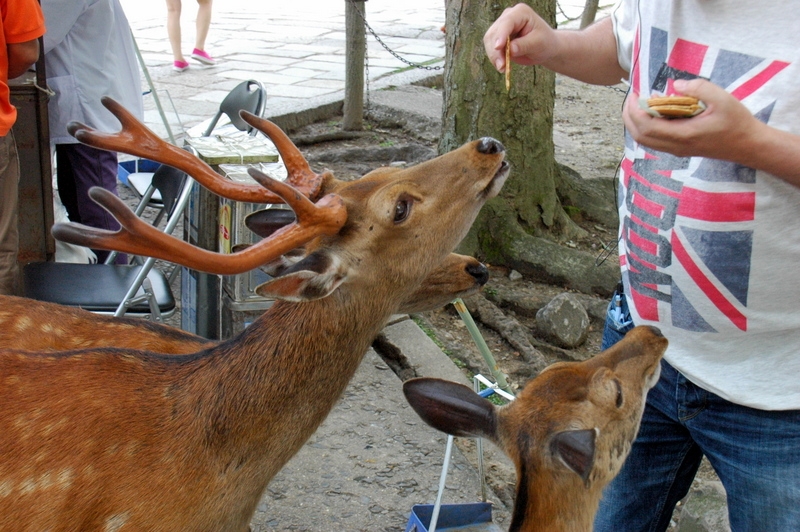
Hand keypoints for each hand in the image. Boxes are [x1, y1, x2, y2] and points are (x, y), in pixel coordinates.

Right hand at [483, 3, 557, 72]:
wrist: (545, 48)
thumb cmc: (545, 42)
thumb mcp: (538, 43)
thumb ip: (524, 45)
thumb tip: (510, 50)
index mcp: (520, 12)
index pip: (507, 22)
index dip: (501, 34)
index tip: (498, 47)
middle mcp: (508, 17)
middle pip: (494, 33)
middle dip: (496, 51)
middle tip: (502, 66)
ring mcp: (501, 27)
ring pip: (489, 41)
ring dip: (494, 57)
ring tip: (503, 69)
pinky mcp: (498, 38)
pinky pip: (491, 48)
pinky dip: (495, 59)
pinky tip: (502, 67)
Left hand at [623, 79, 764, 160]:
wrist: (748, 145)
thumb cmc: (737, 122)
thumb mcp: (723, 99)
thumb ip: (699, 88)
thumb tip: (677, 84)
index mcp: (684, 135)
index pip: (647, 127)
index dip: (635, 111)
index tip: (635, 94)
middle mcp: (676, 146)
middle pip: (640, 136)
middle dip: (629, 117)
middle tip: (631, 98)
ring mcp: (677, 150)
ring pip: (645, 141)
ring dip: (635, 124)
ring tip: (637, 105)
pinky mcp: (679, 150)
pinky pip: (654, 142)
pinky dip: (645, 129)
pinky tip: (650, 114)